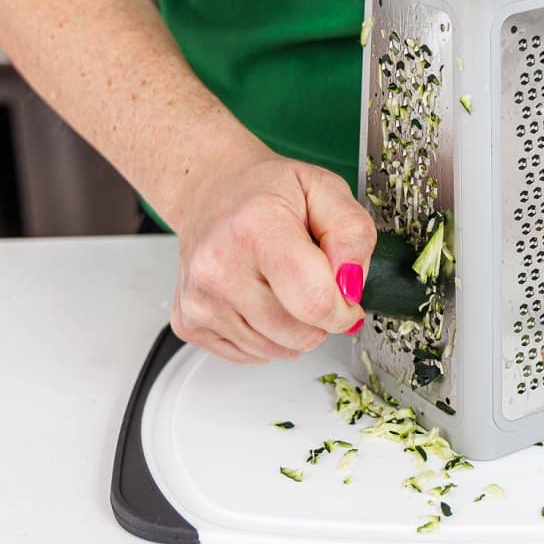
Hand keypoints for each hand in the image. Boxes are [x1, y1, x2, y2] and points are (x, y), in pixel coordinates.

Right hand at [170, 152, 375, 362]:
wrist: (212, 190)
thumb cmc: (267, 190)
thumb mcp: (326, 188)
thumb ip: (352, 233)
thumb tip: (351, 284)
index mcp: (255, 228)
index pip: (314, 301)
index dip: (343, 308)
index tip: (346, 295)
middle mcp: (219, 266)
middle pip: (299, 334)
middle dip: (321, 318)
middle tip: (312, 282)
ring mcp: (200, 299)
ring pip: (277, 351)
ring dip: (293, 328)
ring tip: (281, 284)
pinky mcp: (190, 322)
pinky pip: (252, 355)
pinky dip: (267, 336)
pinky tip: (260, 298)